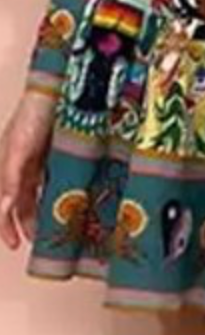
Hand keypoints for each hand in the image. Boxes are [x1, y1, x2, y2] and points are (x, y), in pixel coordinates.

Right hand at [0, 91, 56, 250]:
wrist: (57, 89)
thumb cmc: (32, 115)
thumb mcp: (18, 148)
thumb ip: (11, 178)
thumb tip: (4, 207)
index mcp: (6, 166)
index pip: (3, 204)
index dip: (5, 226)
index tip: (14, 245)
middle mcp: (20, 166)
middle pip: (20, 203)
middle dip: (26, 224)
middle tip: (40, 243)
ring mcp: (38, 161)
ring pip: (37, 195)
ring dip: (42, 212)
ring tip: (54, 228)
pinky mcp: (56, 155)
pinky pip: (52, 182)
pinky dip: (56, 195)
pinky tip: (67, 204)